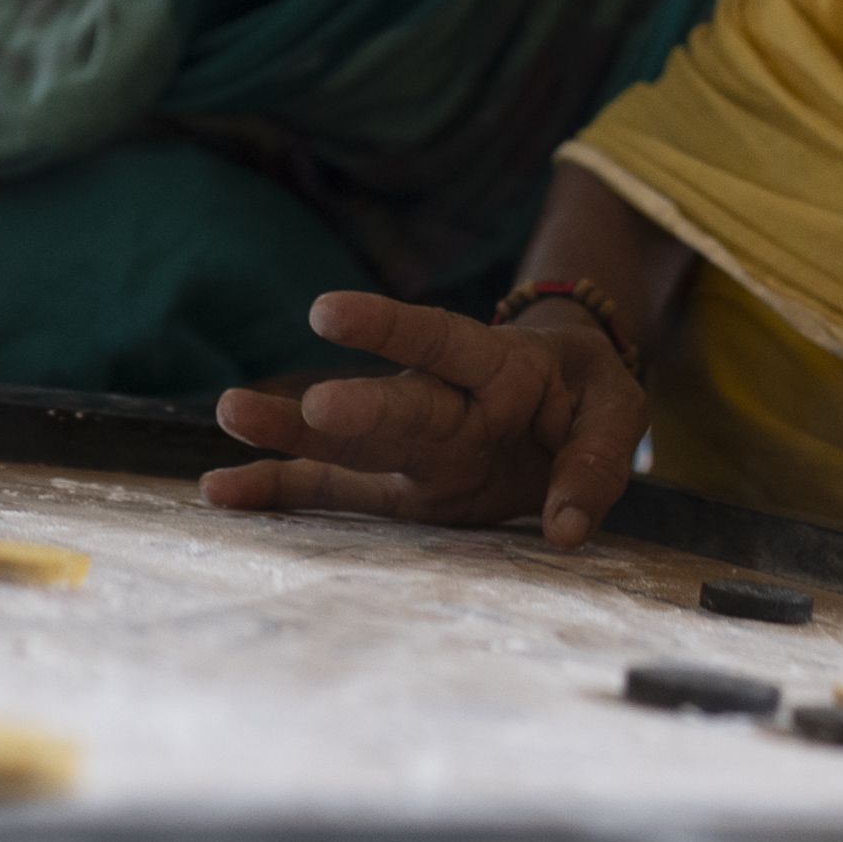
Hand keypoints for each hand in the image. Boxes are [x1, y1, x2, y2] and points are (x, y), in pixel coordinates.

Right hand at [202, 290, 646, 547]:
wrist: (564, 400)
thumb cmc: (587, 394)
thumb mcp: (620, 413)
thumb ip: (596, 462)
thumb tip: (565, 529)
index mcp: (499, 367)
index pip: (442, 340)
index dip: (388, 327)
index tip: (328, 312)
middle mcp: (446, 403)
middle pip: (398, 403)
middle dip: (356, 406)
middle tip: (310, 406)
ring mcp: (416, 448)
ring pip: (349, 442)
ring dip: (289, 433)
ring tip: (230, 415)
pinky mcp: (400, 489)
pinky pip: (335, 490)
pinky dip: (280, 492)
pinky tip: (222, 491)